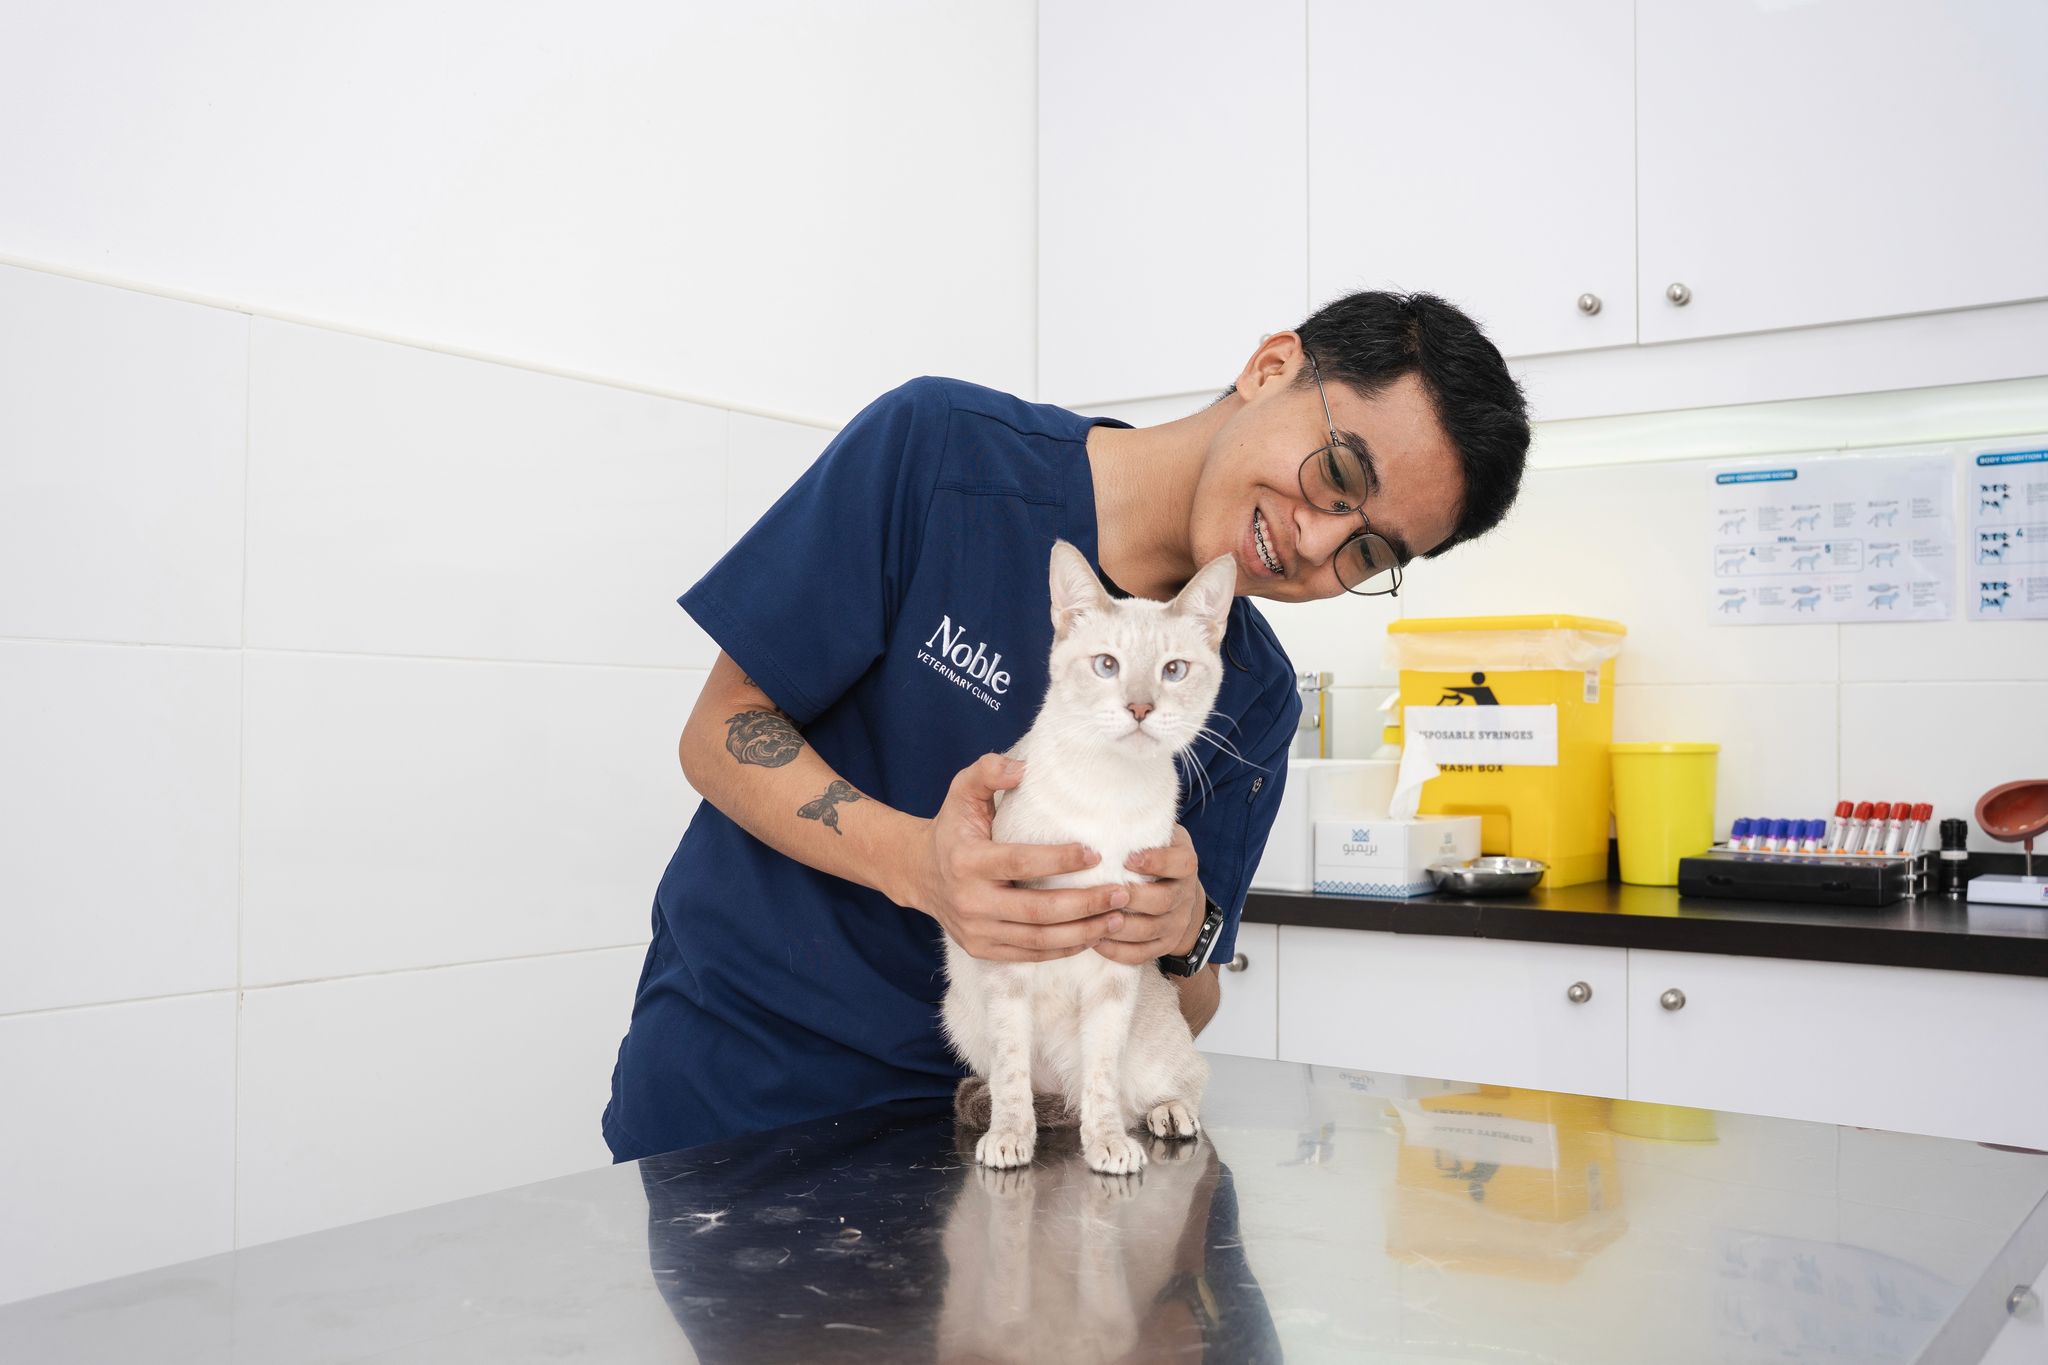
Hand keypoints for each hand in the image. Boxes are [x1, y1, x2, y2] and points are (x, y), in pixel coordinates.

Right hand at [907, 753, 1131, 961]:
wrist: (920, 872)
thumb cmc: (953, 828)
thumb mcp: (962, 792)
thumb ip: (989, 771)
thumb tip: (1023, 769)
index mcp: (968, 861)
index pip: (1021, 863)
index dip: (1060, 860)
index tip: (1096, 854)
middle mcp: (971, 902)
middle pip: (1038, 911)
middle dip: (1085, 905)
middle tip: (1121, 893)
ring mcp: (976, 931)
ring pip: (1039, 940)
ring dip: (1083, 932)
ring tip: (1118, 918)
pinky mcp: (983, 950)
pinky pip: (1030, 954)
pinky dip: (1065, 949)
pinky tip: (1093, 935)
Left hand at [1093, 823, 1202, 965]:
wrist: (1182, 895)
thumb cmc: (1158, 857)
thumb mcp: (1161, 836)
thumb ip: (1143, 829)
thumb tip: (1104, 812)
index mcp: (1185, 864)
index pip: (1180, 864)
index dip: (1157, 862)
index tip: (1129, 858)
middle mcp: (1184, 895)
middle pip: (1163, 901)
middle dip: (1133, 898)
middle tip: (1106, 893)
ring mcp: (1176, 923)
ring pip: (1150, 930)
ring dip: (1120, 927)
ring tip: (1094, 919)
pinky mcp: (1164, 944)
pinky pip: (1142, 953)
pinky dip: (1118, 950)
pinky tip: (1095, 941)